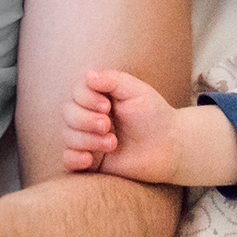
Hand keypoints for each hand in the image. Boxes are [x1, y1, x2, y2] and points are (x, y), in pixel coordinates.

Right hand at [59, 69, 182, 182]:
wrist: (169, 147)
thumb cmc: (154, 115)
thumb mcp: (137, 91)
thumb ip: (112, 80)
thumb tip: (87, 75)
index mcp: (97, 96)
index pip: (76, 91)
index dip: (86, 98)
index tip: (107, 106)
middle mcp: (88, 115)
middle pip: (67, 113)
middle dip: (85, 120)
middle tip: (108, 126)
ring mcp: (87, 138)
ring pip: (67, 135)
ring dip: (87, 139)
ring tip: (112, 144)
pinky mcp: (90, 161)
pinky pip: (67, 160)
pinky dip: (73, 158)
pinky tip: (89, 159)